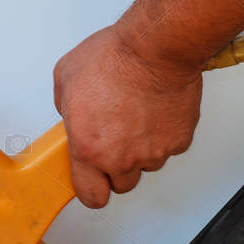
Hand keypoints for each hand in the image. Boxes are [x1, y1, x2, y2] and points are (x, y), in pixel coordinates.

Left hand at [53, 24, 202, 207]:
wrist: (155, 47)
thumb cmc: (115, 58)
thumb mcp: (67, 78)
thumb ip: (66, 109)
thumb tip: (72, 115)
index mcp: (89, 148)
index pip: (91, 196)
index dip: (93, 190)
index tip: (93, 181)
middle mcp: (121, 158)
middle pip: (121, 184)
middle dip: (118, 168)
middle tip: (116, 140)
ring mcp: (152, 152)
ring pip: (147, 166)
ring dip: (141, 150)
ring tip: (137, 118)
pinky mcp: (178, 142)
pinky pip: (168, 148)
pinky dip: (163, 134)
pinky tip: (155, 111)